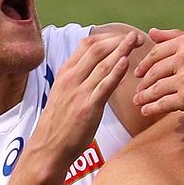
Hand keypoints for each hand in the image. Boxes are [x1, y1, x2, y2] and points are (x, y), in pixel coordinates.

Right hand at [32, 31, 143, 169]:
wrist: (47, 148)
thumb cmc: (57, 123)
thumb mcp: (62, 92)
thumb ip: (76, 77)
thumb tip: (91, 65)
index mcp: (65, 73)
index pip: (87, 45)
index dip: (108, 38)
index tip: (123, 37)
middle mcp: (71, 79)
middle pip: (97, 50)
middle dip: (119, 41)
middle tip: (136, 37)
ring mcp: (79, 93)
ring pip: (103, 65)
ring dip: (122, 50)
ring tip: (135, 40)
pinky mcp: (88, 108)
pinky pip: (104, 86)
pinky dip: (116, 72)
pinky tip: (126, 62)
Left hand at [134, 28, 183, 123]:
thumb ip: (176, 38)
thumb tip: (151, 32)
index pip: (156, 53)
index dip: (144, 65)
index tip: (138, 74)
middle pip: (153, 71)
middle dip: (143, 82)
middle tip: (138, 91)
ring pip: (155, 88)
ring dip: (143, 97)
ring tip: (138, 102)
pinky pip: (161, 103)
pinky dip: (151, 108)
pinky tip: (146, 111)